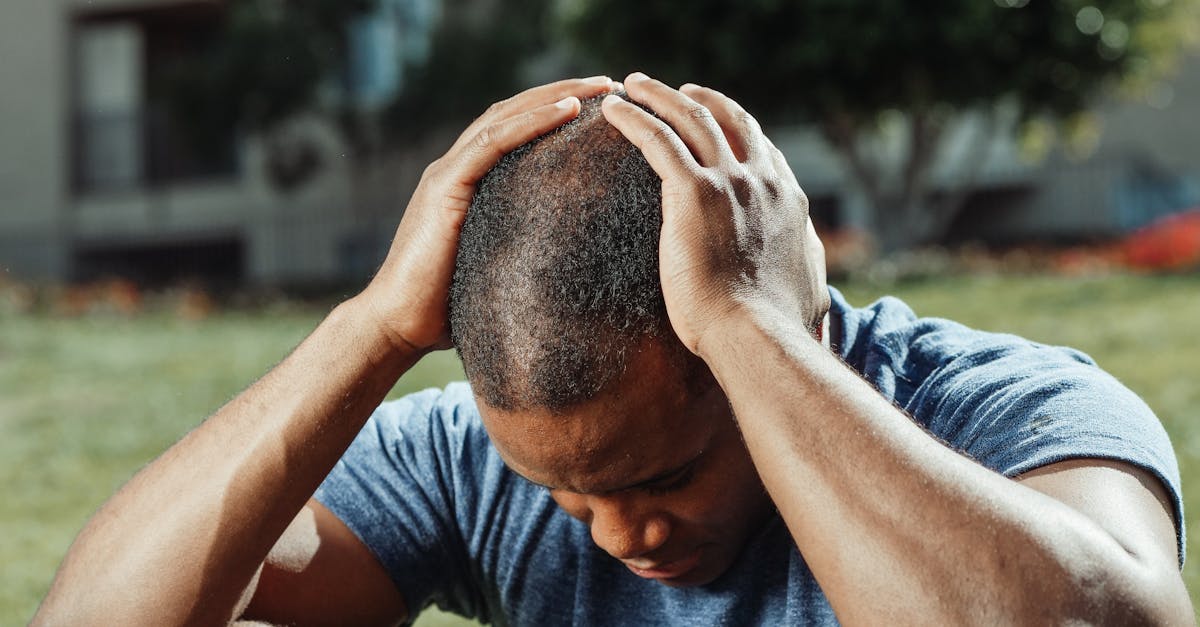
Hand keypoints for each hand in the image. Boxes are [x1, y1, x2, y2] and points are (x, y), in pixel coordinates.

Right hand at [360, 76, 618, 352]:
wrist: (398, 326)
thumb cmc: (449, 310)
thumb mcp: (497, 269)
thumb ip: (522, 253)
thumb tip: (572, 269)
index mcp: (469, 182)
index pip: (516, 130)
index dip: (555, 112)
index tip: (602, 107)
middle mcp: (457, 168)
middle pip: (514, 112)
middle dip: (563, 92)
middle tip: (610, 83)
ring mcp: (448, 174)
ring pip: (506, 116)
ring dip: (555, 96)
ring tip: (599, 87)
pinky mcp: (445, 187)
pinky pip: (493, 143)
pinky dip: (531, 122)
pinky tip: (567, 110)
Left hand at [601, 73, 828, 357]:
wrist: (757, 335)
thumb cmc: (777, 325)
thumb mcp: (810, 287)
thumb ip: (806, 269)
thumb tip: (817, 281)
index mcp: (788, 200)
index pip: (762, 149)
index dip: (739, 129)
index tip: (719, 121)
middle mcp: (761, 181)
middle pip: (728, 121)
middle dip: (702, 100)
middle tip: (679, 90)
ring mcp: (728, 182)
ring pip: (690, 118)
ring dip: (660, 95)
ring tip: (634, 84)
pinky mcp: (692, 192)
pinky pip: (657, 139)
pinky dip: (633, 118)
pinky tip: (613, 109)